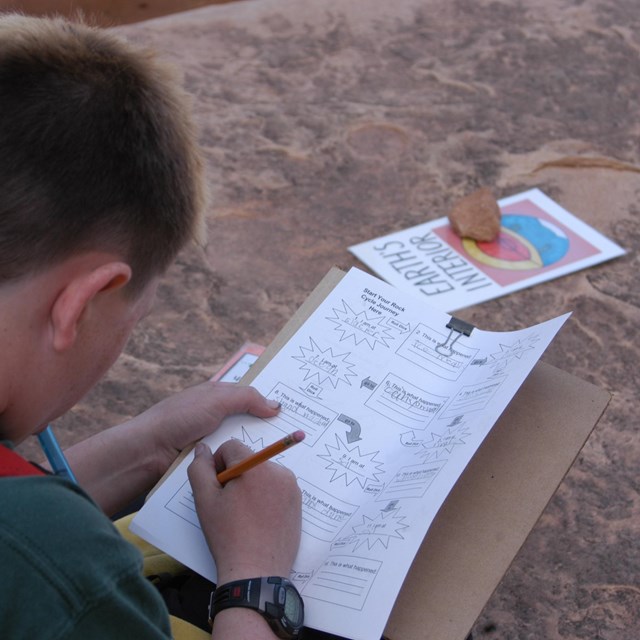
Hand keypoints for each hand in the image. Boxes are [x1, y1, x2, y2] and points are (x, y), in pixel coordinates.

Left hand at [139, 382, 280, 475]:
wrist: (148, 453)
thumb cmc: (178, 419)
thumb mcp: (216, 400)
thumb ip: (247, 398)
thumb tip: (275, 406)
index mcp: (216, 397)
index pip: (250, 397)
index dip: (269, 402)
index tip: (294, 411)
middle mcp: (216, 418)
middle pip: (249, 422)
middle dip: (268, 429)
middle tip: (297, 437)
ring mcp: (213, 441)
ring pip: (242, 445)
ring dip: (256, 451)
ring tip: (284, 458)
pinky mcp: (210, 463)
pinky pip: (232, 463)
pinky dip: (243, 465)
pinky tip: (261, 471)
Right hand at [188, 439, 301, 583]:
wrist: (256, 572)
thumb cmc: (228, 536)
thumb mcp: (205, 500)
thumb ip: (200, 469)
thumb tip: (202, 448)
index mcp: (255, 466)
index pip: (232, 447)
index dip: (218, 464)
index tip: (216, 487)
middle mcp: (278, 470)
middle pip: (249, 459)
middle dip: (235, 475)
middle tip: (228, 504)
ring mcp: (291, 487)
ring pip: (263, 473)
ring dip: (251, 485)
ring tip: (244, 515)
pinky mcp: (298, 502)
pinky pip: (277, 487)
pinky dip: (265, 496)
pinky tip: (257, 520)